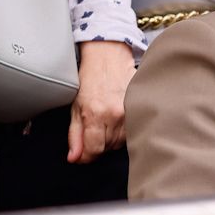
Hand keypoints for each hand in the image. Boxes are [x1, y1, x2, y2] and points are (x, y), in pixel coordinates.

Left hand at [66, 40, 135, 161]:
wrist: (108, 57)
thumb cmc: (90, 79)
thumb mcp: (75, 107)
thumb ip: (75, 135)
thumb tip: (75, 158)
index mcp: (95, 114)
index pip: (94, 150)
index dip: (87, 156)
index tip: (83, 154)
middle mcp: (114, 114)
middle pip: (108, 147)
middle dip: (98, 145)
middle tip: (93, 131)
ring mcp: (129, 111)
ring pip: (121, 141)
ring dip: (111, 139)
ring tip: (105, 123)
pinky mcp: (139, 107)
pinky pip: (131, 130)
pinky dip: (123, 131)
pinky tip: (117, 120)